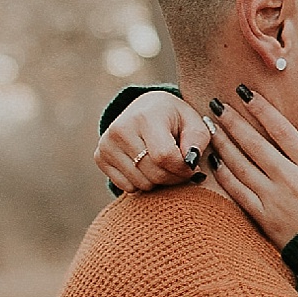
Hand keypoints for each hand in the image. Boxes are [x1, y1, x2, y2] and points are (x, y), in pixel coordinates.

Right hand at [96, 92, 213, 191]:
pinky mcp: (99, 157)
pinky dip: (141, 183)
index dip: (183, 169)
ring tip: (163, 164)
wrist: (146, 108)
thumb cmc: (174, 119)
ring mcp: (107, 144)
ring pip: (141, 184)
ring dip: (158, 181)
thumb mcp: (194, 123)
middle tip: (181, 169)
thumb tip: (190, 164)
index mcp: (146, 117)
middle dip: (173, 177)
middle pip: (153, 173)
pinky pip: (127, 187)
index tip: (192, 167)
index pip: (164, 156)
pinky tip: (146, 166)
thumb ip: (197, 142)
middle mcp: (121, 129)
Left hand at [208, 93, 297, 248]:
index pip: (281, 129)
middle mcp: (291, 179)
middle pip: (254, 143)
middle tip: (215, 103)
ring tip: (210, 126)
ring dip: (223, 143)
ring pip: (241, 165)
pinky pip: (238, 192)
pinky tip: (214, 161)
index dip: (262, 108)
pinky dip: (224, 175)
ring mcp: (274, 199)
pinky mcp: (264, 219)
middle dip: (233, 120)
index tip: (246, 92)